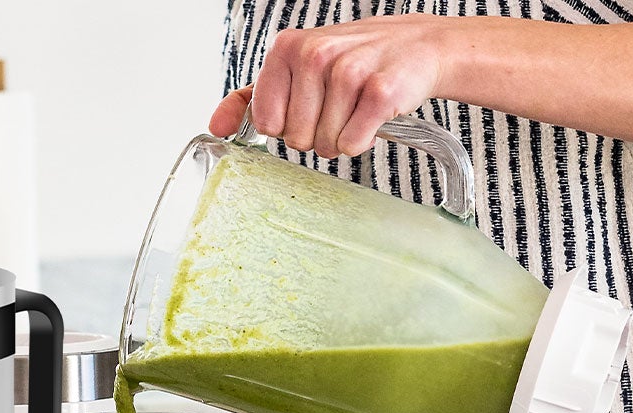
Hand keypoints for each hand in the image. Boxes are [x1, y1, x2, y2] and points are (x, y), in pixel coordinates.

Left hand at [209, 17, 446, 159]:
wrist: (415, 48)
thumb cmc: (353, 62)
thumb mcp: (296, 69)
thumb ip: (253, 99)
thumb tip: (216, 127)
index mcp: (287, 48)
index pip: (267, 123)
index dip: (289, 125)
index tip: (308, 106)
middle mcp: (314, 54)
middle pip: (297, 139)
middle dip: (318, 134)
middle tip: (337, 108)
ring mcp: (348, 71)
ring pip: (326, 145)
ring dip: (342, 136)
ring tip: (356, 108)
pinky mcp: (378, 92)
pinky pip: (352, 145)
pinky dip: (362, 140)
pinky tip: (372, 115)